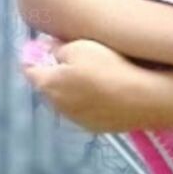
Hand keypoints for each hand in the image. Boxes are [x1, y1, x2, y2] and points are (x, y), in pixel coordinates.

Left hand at [21, 38, 147, 132]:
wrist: (142, 98)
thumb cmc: (108, 66)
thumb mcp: (80, 46)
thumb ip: (59, 49)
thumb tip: (51, 51)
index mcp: (48, 84)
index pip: (30, 70)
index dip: (32, 58)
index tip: (38, 49)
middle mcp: (58, 107)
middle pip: (48, 87)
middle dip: (53, 74)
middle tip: (67, 60)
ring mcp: (77, 120)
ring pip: (66, 101)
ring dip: (71, 90)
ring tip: (89, 77)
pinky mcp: (96, 128)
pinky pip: (85, 111)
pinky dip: (88, 102)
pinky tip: (103, 93)